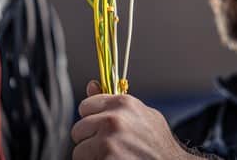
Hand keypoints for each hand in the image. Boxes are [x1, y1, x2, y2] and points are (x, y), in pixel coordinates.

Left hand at [71, 80, 197, 159]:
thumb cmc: (158, 143)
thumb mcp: (142, 115)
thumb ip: (114, 101)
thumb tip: (91, 85)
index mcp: (122, 103)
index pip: (85, 107)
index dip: (92, 119)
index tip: (101, 128)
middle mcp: (113, 120)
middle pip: (78, 130)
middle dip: (89, 140)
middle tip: (109, 147)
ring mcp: (108, 143)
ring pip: (79, 151)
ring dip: (91, 157)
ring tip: (112, 157)